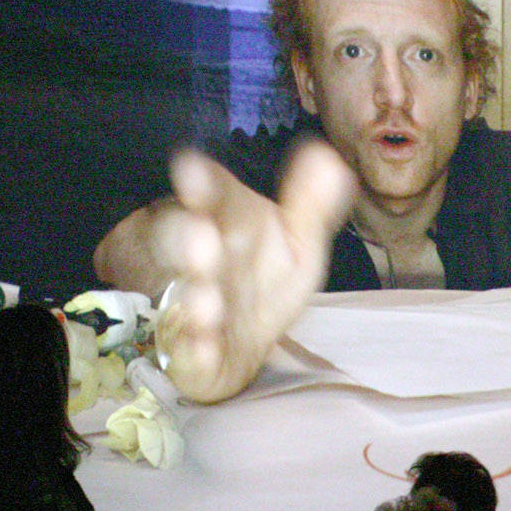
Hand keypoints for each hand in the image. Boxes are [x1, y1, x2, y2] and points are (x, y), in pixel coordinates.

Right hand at [152, 143, 355, 403]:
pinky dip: (194, 352)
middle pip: (181, 241)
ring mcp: (189, 306)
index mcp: (225, 223)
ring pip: (181, 297)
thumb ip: (309, 203)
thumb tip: (329, 157)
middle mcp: (199, 259)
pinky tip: (203, 349)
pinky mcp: (189, 353)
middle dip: (188, 240)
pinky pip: (186, 353)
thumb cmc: (261, 277)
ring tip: (207, 304)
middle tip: (202, 241)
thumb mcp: (294, 240)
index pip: (213, 196)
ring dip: (195, 300)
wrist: (232, 340)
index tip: (190, 168)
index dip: (202, 182)